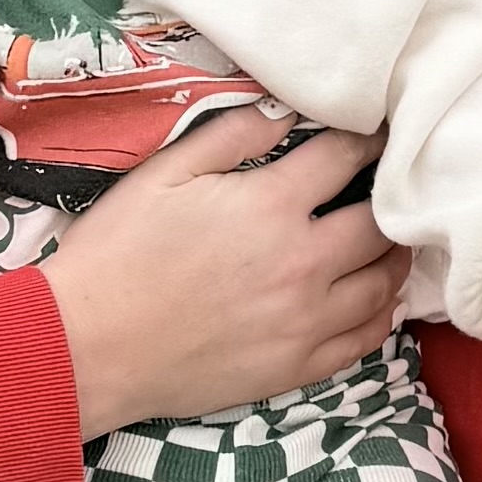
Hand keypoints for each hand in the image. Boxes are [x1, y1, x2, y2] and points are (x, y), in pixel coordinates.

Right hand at [43, 105, 405, 435]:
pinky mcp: (297, 367)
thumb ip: (232, 136)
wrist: (87, 348)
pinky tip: (375, 299)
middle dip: (390, 197)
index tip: (375, 133)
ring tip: (389, 240)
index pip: (345, 158)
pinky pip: (364, 339)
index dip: (365, 139)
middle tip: (390, 187)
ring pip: (384, 284)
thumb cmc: (116, 253)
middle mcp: (303, 264)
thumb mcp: (163, 174)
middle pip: (380, 224)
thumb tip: (285, 113)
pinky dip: (380, 314)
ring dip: (394, 256)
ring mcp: (306, 322)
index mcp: (271, 207)